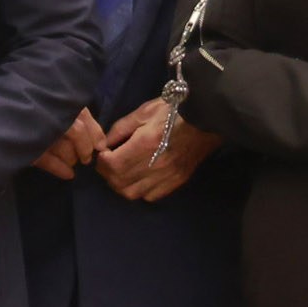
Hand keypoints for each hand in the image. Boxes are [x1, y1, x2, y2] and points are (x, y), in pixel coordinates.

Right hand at [32, 109, 106, 181]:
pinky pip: (45, 159)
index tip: (100, 146)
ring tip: (72, 164)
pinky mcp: (27, 145)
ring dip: (71, 158)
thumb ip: (80, 120)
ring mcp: (36, 128)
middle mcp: (48, 111)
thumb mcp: (58, 111)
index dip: (94, 131)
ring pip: (61, 145)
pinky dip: (59, 168)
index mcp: (57, 101)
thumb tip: (101, 144)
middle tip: (86, 158)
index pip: (82, 114)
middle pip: (74, 130)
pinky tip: (68, 175)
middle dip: (83, 147)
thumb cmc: (32, 111)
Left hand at [100, 100, 217, 202]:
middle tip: (109, 163)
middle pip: (119, 183)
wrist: (205, 117)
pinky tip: (140, 178)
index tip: (104, 153)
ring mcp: (168, 176)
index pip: (112, 165)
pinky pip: (151, 196)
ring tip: (122, 172)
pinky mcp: (177, 181)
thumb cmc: (173, 110)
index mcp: (146, 144)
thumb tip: (104, 144)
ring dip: (121, 185)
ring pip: (133, 194)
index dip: (102, 162)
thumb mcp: (143, 112)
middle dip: (108, 175)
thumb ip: (121, 128)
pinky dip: (140, 190)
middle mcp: (156, 164)